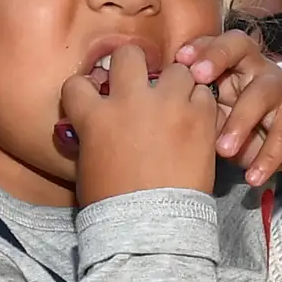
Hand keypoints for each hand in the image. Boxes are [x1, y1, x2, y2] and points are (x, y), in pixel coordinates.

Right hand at [59, 42, 225, 206]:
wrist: (154, 227)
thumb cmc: (115, 206)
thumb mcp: (89, 166)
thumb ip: (92, 136)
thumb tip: (95, 126)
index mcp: (95, 117)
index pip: (77, 84)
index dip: (85, 89)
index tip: (93, 97)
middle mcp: (130, 101)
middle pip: (128, 55)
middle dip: (132, 66)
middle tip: (140, 84)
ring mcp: (168, 106)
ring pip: (176, 69)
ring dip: (175, 83)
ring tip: (176, 103)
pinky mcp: (200, 118)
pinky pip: (204, 94)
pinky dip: (200, 104)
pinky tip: (196, 120)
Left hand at [178, 29, 281, 189]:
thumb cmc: (259, 128)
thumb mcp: (226, 121)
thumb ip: (203, 115)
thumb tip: (167, 122)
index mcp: (234, 68)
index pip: (216, 45)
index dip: (199, 46)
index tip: (178, 60)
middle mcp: (258, 70)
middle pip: (240, 46)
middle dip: (218, 56)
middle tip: (199, 76)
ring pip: (261, 93)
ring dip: (240, 121)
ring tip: (223, 149)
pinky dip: (267, 158)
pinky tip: (253, 177)